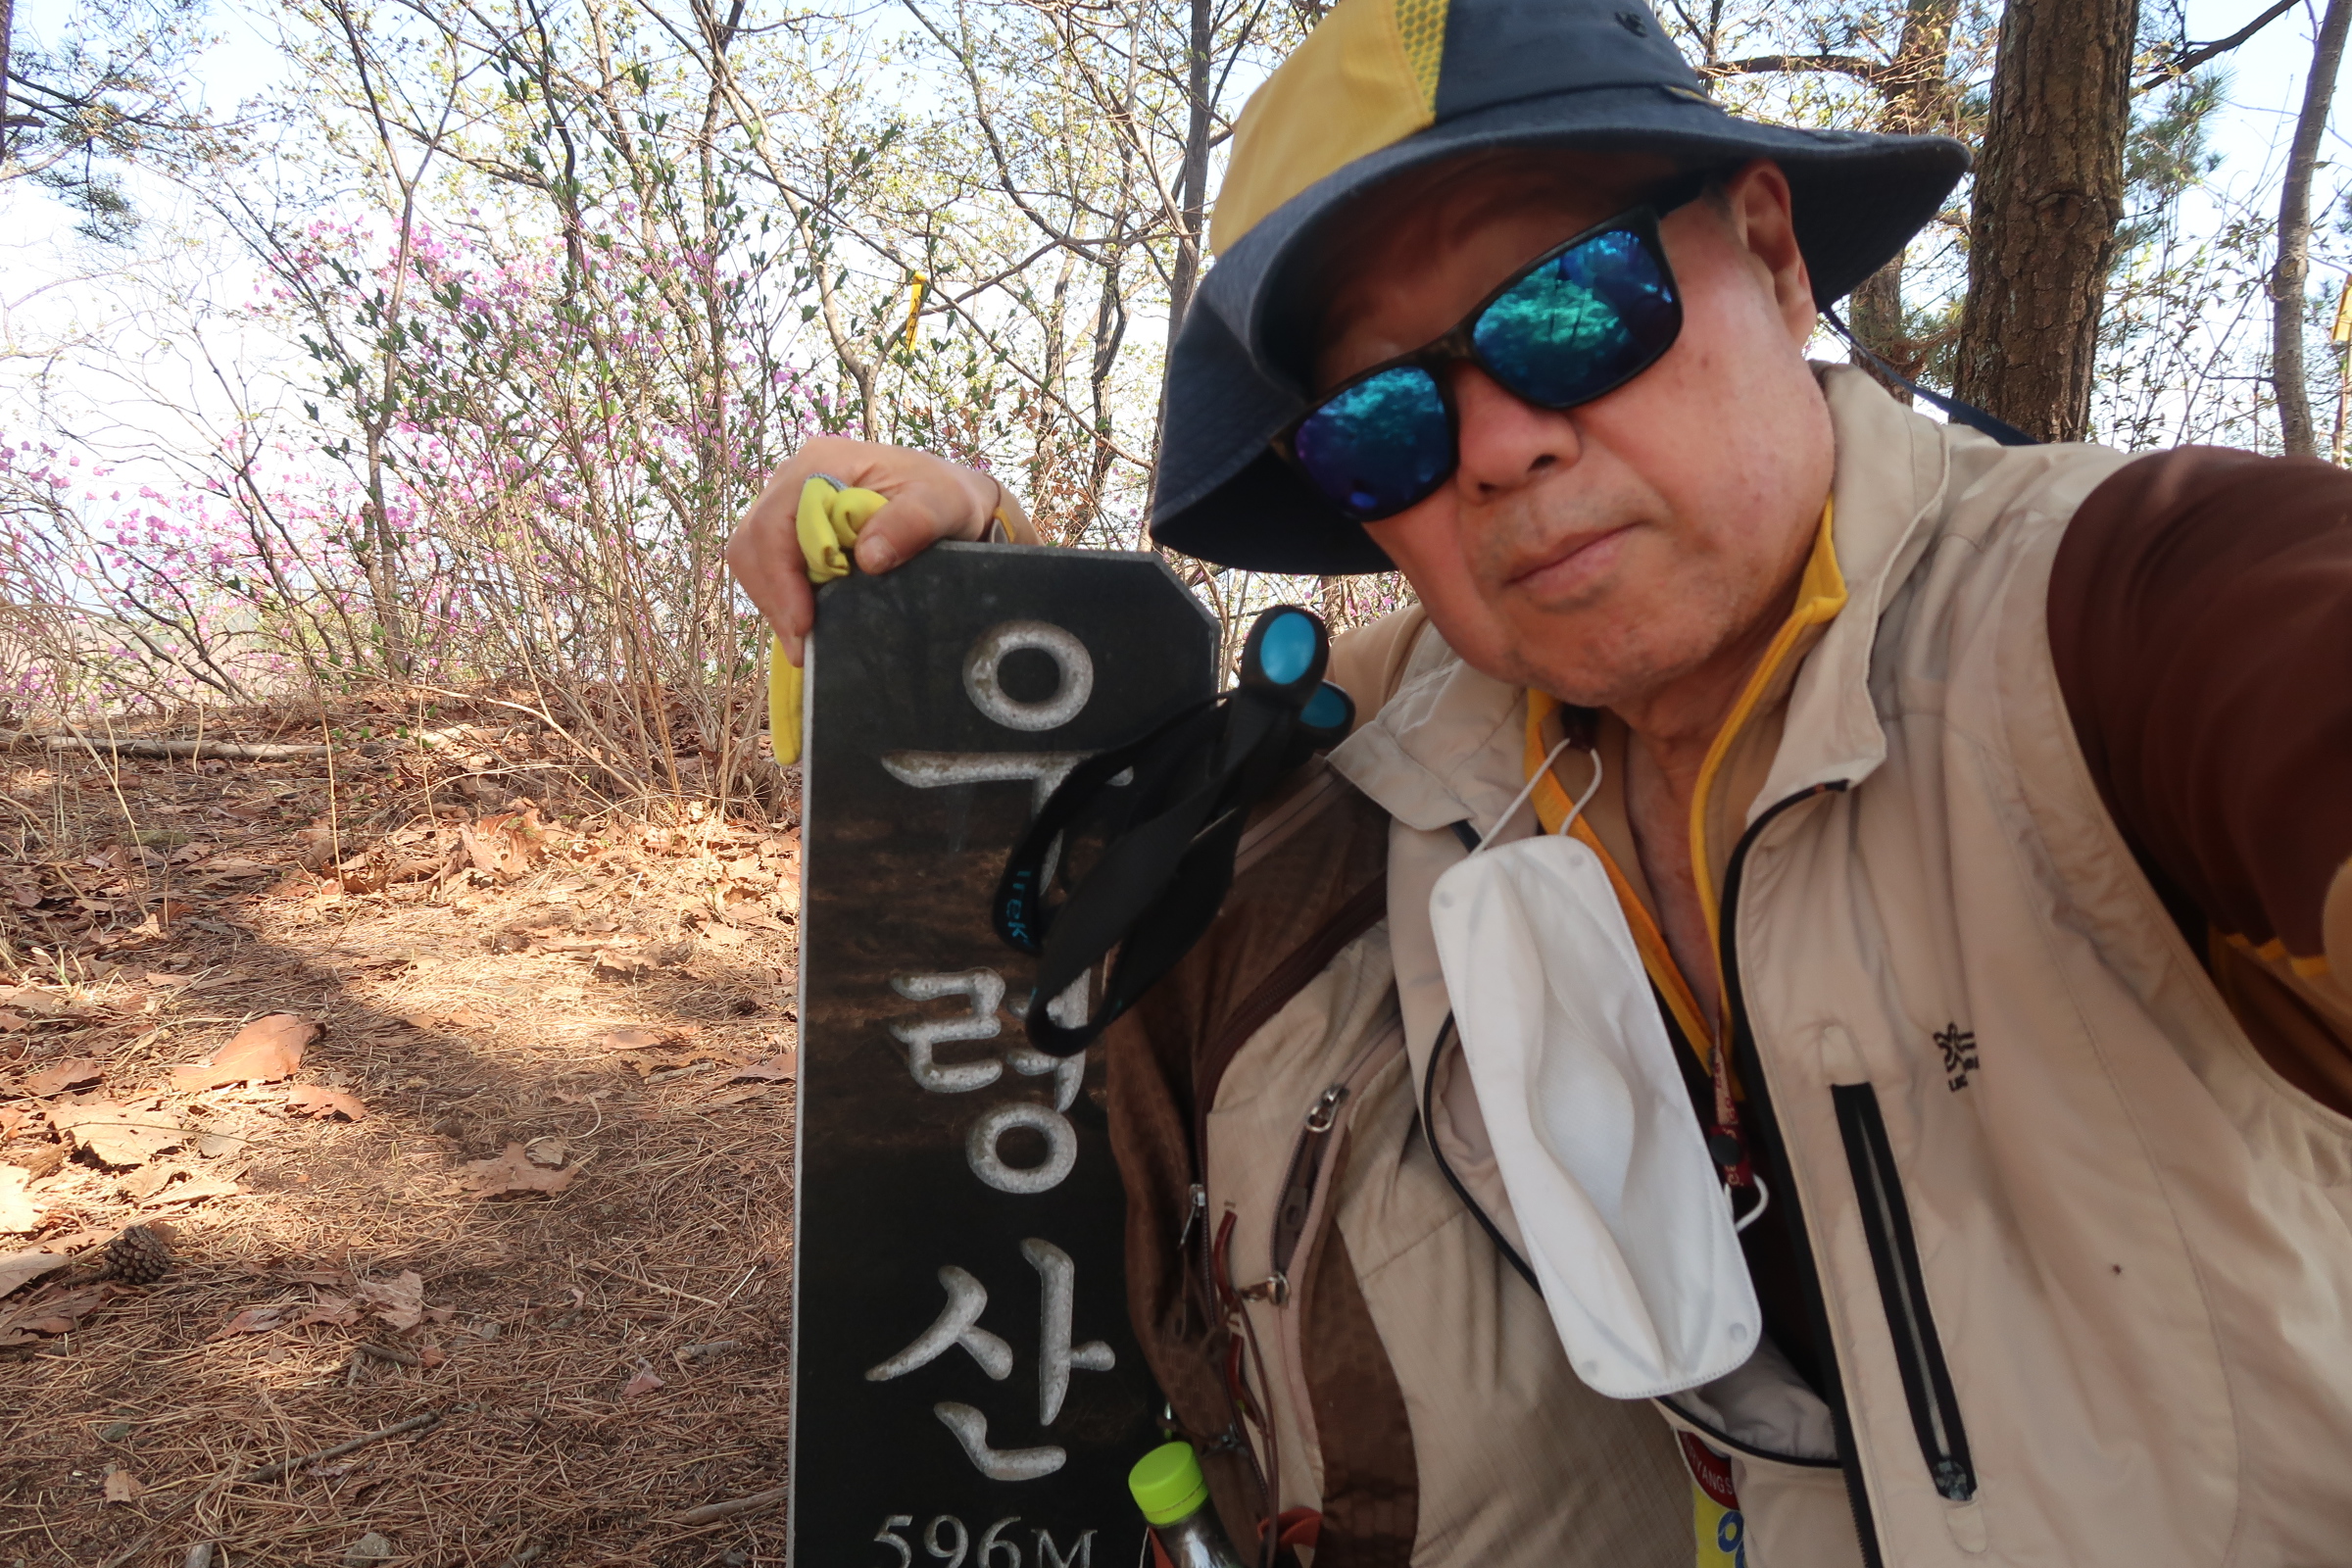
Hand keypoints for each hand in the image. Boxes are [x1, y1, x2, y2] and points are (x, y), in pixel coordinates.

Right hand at [727, 436, 1032, 664]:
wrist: (953, 503)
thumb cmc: (947, 498)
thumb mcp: (943, 504)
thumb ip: (911, 523)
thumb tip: (868, 557)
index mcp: (820, 465)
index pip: (773, 522)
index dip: (780, 576)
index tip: (803, 623)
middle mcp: (793, 481)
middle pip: (752, 544)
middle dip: (773, 597)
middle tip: (802, 645)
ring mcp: (789, 507)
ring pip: (754, 560)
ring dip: (776, 603)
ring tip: (807, 643)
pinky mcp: (795, 533)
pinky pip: (771, 569)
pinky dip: (785, 600)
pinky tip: (812, 624)